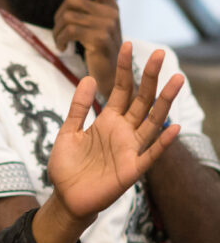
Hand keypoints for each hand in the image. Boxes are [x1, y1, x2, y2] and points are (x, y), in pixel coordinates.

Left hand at [47, 42, 181, 221]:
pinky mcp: (131, 170)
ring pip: (152, 121)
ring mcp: (130, 149)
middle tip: (159, 52)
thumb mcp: (68, 132)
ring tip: (176, 79)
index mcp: (108, 121)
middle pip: (141, 100)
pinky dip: (162, 142)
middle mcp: (123, 131)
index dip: (125, 68)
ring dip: (164, 102)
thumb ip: (78, 107)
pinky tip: (174, 127)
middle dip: (150, 77)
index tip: (127, 45)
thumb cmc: (67, 166)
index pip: (121, 89)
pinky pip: (150, 154)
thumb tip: (89, 78)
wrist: (65, 197)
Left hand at [53, 0, 121, 95]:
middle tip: (58, 32)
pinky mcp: (100, 38)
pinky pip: (69, 31)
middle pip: (72, 0)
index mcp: (111, 5)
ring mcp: (107, 24)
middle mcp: (111, 11)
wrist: (112, 75)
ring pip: (67, 16)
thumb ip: (87, 10)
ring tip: (60, 41)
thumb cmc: (99, 50)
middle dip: (57, 16)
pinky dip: (60, 39)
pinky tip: (62, 48)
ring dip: (57, 31)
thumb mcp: (97, 26)